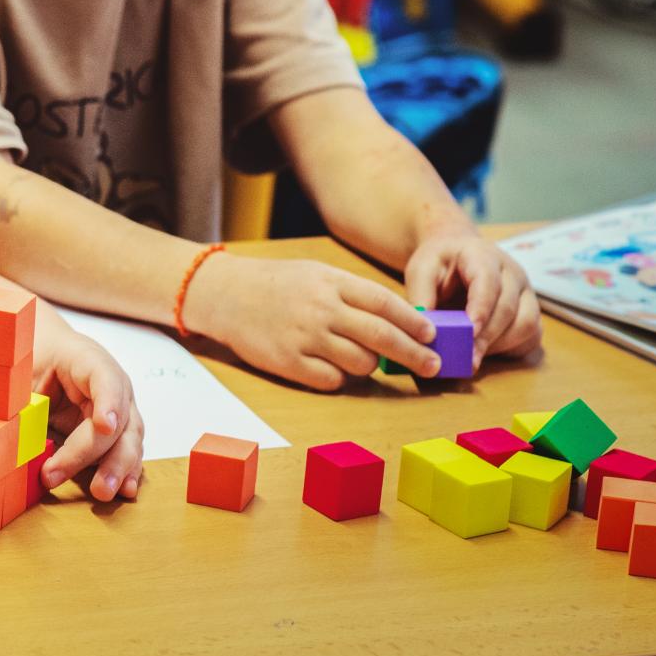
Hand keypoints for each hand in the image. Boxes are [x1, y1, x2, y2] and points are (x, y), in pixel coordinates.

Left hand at [34, 327, 143, 501]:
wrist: (45, 356)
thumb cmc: (34, 360)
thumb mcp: (21, 372)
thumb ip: (22, 399)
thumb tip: (12, 437)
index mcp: (87, 361)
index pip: (104, 378)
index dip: (107, 402)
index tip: (104, 427)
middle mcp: (112, 386)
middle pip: (121, 420)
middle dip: (108, 454)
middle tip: (95, 483)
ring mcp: (119, 410)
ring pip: (128, 440)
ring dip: (118, 468)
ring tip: (103, 490)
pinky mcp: (116, 433)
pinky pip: (124, 453)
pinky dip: (124, 472)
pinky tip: (124, 490)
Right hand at [189, 254, 439, 389]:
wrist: (223, 294)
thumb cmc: (276, 284)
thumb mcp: (316, 274)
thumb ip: (353, 294)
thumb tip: (400, 321)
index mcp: (329, 282)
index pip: (384, 303)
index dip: (413, 322)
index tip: (432, 336)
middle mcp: (320, 309)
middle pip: (381, 336)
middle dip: (413, 354)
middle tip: (432, 365)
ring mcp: (304, 337)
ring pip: (361, 363)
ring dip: (371, 366)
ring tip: (365, 360)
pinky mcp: (288, 363)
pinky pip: (332, 381)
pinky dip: (341, 378)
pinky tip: (334, 368)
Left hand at [404, 229, 541, 364]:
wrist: (455, 254)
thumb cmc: (438, 263)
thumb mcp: (421, 270)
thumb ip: (421, 296)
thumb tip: (425, 330)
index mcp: (483, 256)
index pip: (488, 282)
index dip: (481, 309)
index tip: (470, 332)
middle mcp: (511, 273)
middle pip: (508, 308)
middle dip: (487, 336)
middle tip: (468, 358)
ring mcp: (525, 292)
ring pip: (526, 323)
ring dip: (501, 344)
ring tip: (474, 358)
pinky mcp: (529, 310)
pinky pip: (531, 334)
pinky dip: (512, 348)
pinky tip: (488, 353)